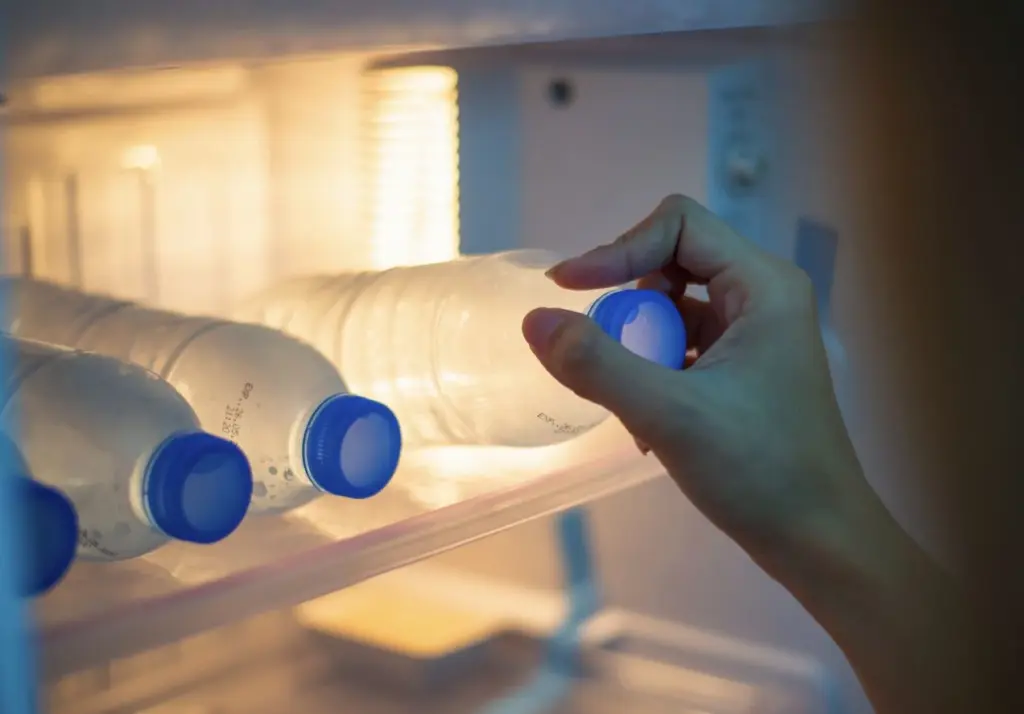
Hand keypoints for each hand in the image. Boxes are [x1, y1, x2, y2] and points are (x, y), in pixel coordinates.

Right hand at [522, 194, 876, 559]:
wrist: (818, 540)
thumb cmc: (759, 471)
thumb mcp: (668, 414)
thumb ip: (596, 364)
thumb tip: (534, 321)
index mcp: (762, 285)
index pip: (677, 225)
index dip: (617, 248)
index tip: (568, 289)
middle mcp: (762, 297)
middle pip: (670, 263)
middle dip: (629, 308)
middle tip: (608, 358)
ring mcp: (754, 334)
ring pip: (670, 309)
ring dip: (638, 348)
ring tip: (633, 402)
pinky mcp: (743, 368)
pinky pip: (682, 346)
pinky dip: (654, 373)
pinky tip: (649, 424)